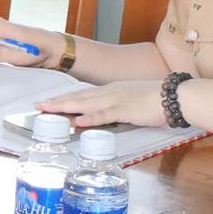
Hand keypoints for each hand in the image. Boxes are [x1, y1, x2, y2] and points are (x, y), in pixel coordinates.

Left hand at [37, 80, 165, 127]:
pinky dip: (90, 118)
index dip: (64, 98)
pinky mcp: (125, 110)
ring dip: (65, 107)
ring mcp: (116, 100)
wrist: (174, 95)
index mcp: (110, 91)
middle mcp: (108, 93)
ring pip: (85, 104)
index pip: (82, 95)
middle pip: (78, 97)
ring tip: (48, 110)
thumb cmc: (155, 100)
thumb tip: (104, 115)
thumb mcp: (130, 100)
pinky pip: (104, 115)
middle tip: (38, 106)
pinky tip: (77, 122)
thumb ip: (116, 107)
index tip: (48, 102)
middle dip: (57, 102)